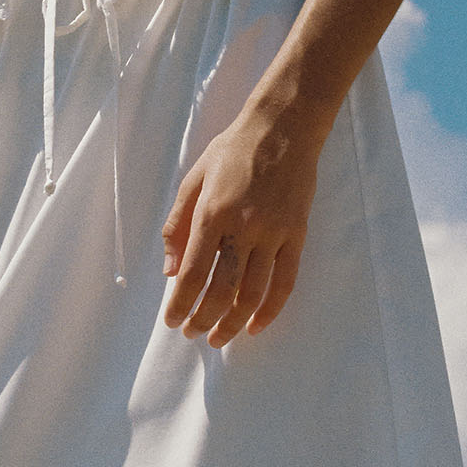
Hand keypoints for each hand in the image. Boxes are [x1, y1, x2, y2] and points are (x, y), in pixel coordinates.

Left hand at [161, 100, 318, 347]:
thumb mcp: (193, 178)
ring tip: (219, 337)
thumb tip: (169, 271)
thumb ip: (178, 225)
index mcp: (212, 212)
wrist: (282, 129)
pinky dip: (271, 310)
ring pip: (254, 293)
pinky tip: (256, 326)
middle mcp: (243, 227)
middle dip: (204, 319)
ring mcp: (274, 233)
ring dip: (234, 322)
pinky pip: (285, 282)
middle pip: (222, 290)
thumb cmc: (232, 150)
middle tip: (193, 334)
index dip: (181, 304)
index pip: (193, 272)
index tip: (172, 322)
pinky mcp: (296, 235)